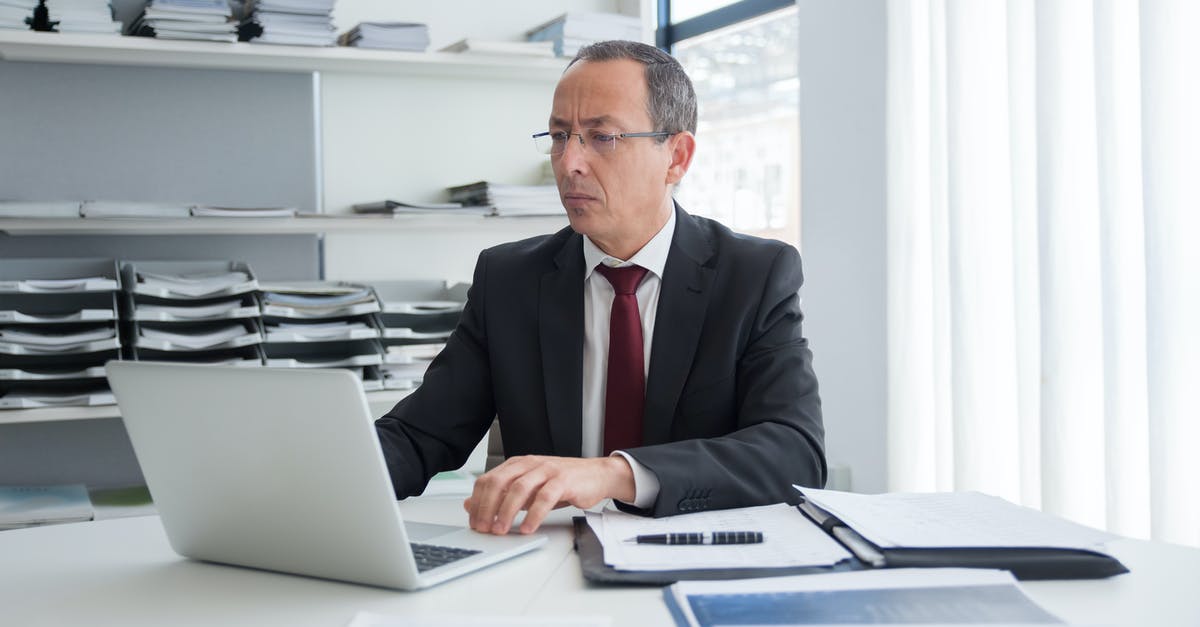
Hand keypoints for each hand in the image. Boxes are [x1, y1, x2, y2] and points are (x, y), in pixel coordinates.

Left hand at [463, 455, 634, 534]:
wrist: (596, 475)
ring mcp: (547, 470)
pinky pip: (544, 498)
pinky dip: (533, 515)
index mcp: (518, 464)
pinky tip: (527, 528)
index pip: (488, 479)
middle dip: (487, 507)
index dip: (478, 501)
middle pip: (499, 482)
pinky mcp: (563, 481)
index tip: (474, 521)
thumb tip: (471, 504)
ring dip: (506, 512)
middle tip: (484, 527)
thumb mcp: (528, 488)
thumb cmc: (563, 482)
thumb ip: (502, 495)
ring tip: (501, 530)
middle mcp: (530, 464)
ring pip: (519, 489)